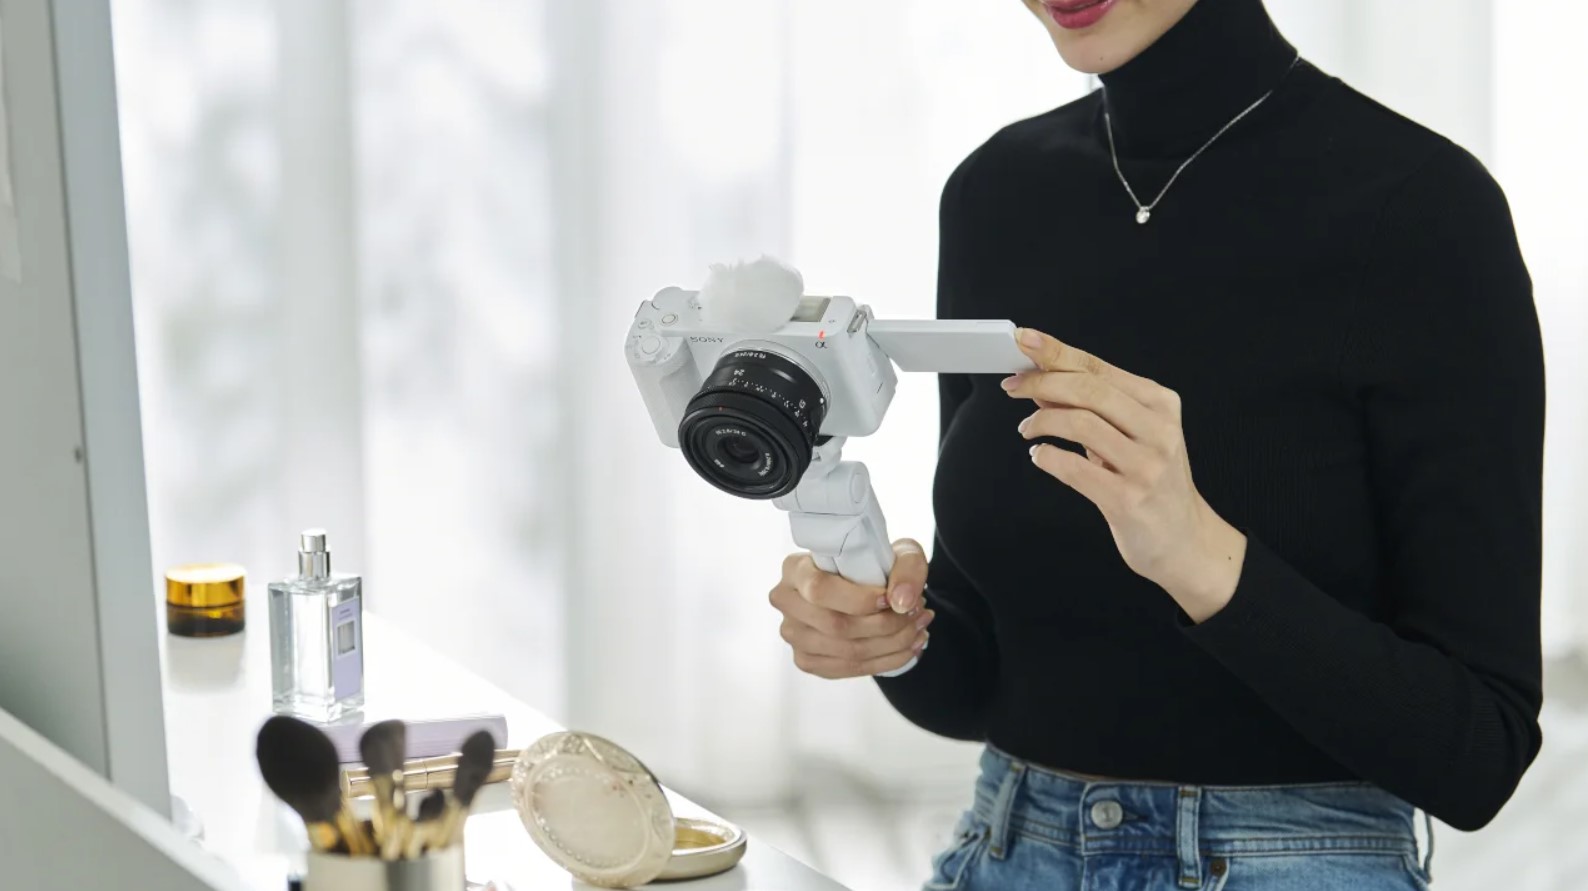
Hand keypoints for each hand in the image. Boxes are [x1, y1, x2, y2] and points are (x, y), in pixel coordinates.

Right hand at [769, 539, 933, 677]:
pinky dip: (887, 661)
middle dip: (885, 625)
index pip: (819, 589)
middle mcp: (786, 602)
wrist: (869, 588)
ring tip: (920, 628)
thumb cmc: (877, 565)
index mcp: (795, 568)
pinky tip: (910, 647)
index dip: (858, 600)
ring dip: (893, 644)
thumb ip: (907, 568)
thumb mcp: (899, 552)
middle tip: (918, 613)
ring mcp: (793, 635)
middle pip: (834, 626)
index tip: (890, 599)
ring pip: (846, 652)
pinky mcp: (807, 660)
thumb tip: (901, 602)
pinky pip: (849, 669)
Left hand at [1004, 328, 1247, 621]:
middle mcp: (1159, 430)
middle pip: (1089, 390)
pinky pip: (1074, 469)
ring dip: (1041, 421)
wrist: (1185, 540)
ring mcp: (1146, 465)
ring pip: (1081, 423)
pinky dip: (1048, 457)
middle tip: (1014, 386)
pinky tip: (1041, 456)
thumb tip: (1044, 383)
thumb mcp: (1133, 435)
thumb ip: (1094, 408)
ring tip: (1027, 429)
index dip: (1056, 352)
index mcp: (1160, 404)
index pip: (1099, 368)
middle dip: (1042, 382)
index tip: (1024, 341)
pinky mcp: (1128, 499)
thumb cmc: (1153, 482)